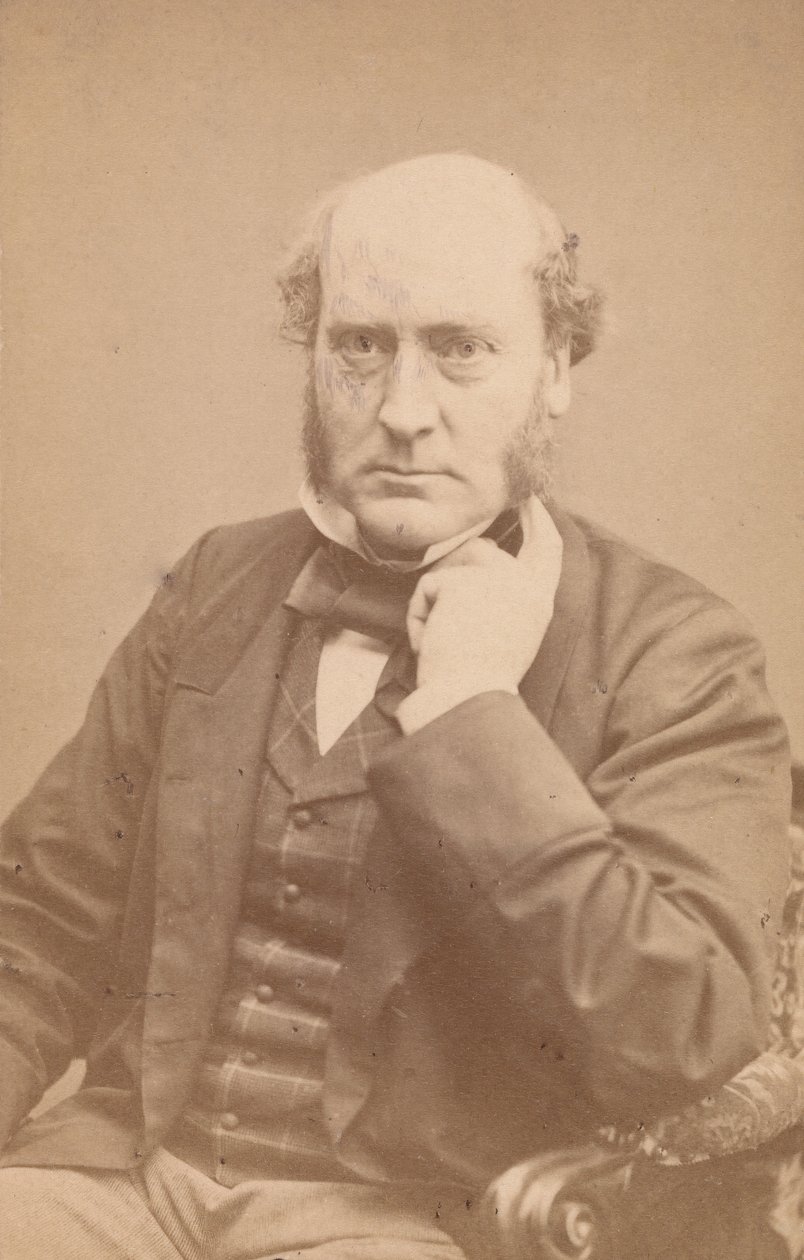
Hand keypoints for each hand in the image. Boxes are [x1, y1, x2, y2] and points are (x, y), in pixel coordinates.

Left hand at [405, 520, 562, 697]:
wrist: (466, 698)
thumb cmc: (481, 679)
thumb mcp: (510, 631)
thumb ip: (505, 594)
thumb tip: (483, 550)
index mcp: (539, 600)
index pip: (547, 549)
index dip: (540, 522)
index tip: (532, 500)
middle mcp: (524, 583)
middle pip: (483, 550)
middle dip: (456, 563)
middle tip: (449, 586)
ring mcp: (494, 578)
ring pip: (449, 567)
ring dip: (435, 601)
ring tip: (442, 638)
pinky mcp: (460, 581)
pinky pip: (426, 587)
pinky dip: (419, 616)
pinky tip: (432, 641)